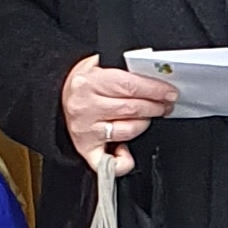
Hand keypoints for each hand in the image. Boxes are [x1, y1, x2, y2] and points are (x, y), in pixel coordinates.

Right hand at [61, 55, 178, 175]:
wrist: (58, 96)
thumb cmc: (84, 83)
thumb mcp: (98, 65)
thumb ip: (123, 68)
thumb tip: (153, 73)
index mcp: (89, 82)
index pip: (130, 85)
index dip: (155, 90)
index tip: (169, 92)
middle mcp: (85, 107)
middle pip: (132, 108)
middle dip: (155, 106)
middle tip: (165, 105)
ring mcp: (85, 130)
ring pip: (128, 130)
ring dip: (144, 124)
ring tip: (148, 117)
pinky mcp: (85, 148)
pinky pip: (108, 162)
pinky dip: (123, 161)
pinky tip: (127, 152)